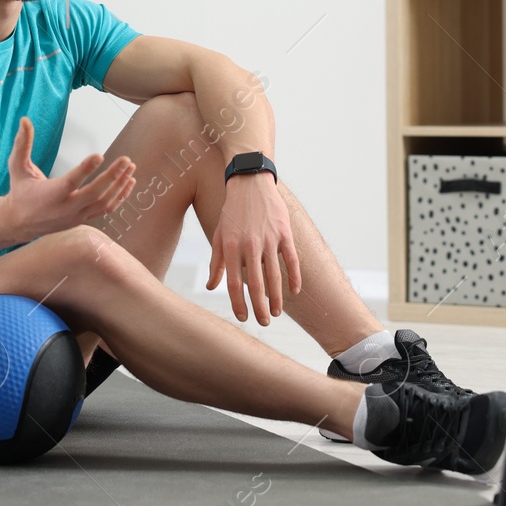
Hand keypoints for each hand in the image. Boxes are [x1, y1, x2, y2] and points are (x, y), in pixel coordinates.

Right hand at [3, 116, 134, 240]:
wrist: (19, 223)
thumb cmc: (20, 191)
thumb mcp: (17, 167)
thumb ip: (22, 144)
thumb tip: (25, 120)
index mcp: (50, 195)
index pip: (71, 182)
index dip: (85, 169)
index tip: (99, 155)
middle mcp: (66, 208)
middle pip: (94, 194)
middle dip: (112, 176)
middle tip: (126, 159)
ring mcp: (76, 216)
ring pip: (104, 203)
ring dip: (119, 185)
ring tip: (131, 168)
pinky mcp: (83, 219)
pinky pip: (106, 210)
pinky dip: (120, 196)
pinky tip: (129, 182)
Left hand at [206, 174, 302, 325]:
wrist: (250, 182)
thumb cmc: (231, 212)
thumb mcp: (218, 235)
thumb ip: (216, 262)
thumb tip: (211, 287)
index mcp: (231, 246)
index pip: (234, 282)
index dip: (238, 303)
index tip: (243, 317)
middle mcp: (249, 244)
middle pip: (256, 283)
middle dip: (259, 307)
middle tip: (263, 323)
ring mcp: (269, 238)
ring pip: (275, 275)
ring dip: (276, 297)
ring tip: (276, 312)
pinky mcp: (285, 232)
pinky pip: (292, 260)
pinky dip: (294, 277)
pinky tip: (294, 292)